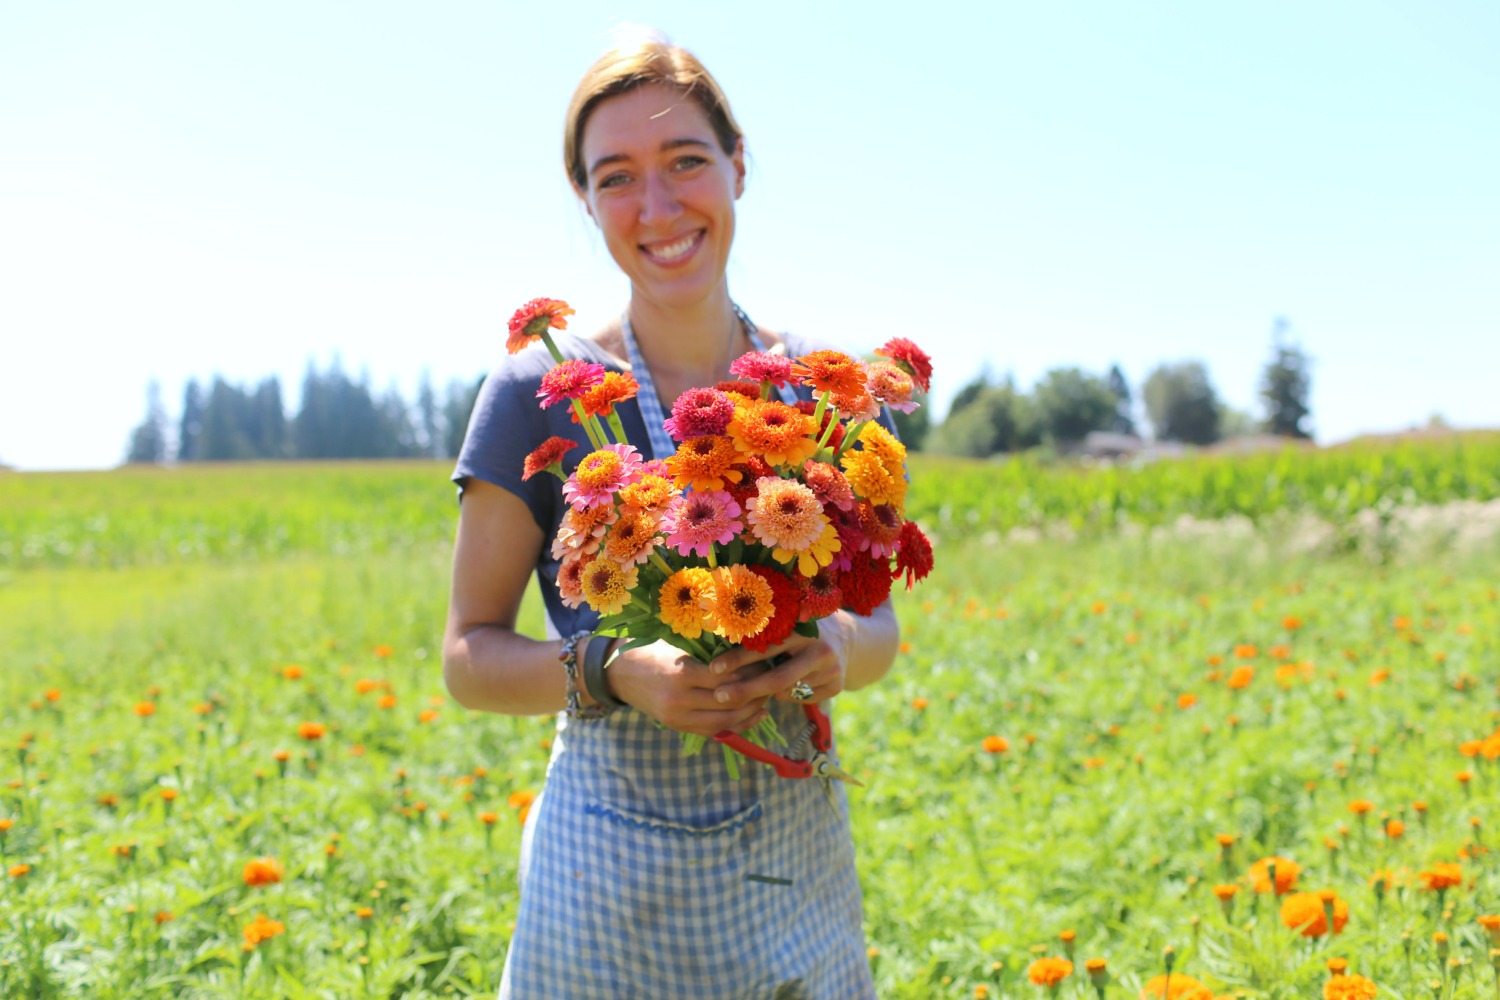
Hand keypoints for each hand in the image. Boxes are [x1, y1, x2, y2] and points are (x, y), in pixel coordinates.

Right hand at [606, 640, 774, 737]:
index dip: (750, 674)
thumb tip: (746, 658)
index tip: (766, 664)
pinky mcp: (677, 726)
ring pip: (723, 722)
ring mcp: (678, 717)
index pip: (727, 679)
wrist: (617, 672)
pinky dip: (734, 726)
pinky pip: (712, 730)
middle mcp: (680, 700)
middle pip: (728, 703)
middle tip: (772, 684)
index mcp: (682, 674)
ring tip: (765, 702)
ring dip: (748, 714)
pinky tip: (751, 717)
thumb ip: (707, 656)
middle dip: (754, 695)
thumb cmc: (650, 650)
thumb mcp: (677, 646)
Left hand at [705, 627, 848, 709]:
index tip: (713, 668)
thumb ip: (762, 632)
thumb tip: (716, 643)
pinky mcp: (836, 687)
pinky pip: (800, 699)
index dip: (738, 658)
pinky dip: (786, 696)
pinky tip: (782, 688)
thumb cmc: (802, 628)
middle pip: (778, 679)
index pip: (767, 647)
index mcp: (804, 629)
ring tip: (748, 690)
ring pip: (788, 691)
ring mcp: (832, 671)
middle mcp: (820, 650)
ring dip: (765, 693)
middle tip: (719, 697)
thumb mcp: (787, 622)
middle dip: (746, 690)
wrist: (847, 638)